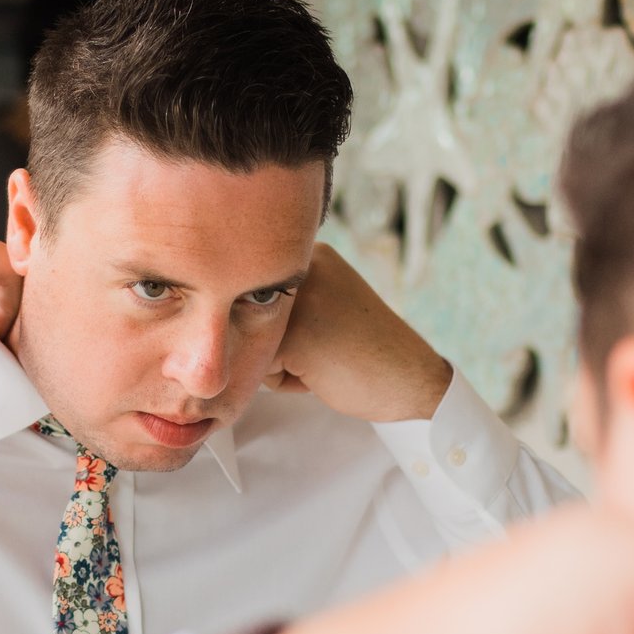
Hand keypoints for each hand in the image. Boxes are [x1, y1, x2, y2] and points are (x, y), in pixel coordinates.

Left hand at [264, 244, 453, 422]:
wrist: (411, 378)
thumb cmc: (365, 349)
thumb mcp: (325, 302)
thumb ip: (286, 297)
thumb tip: (221, 313)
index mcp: (312, 252)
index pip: (257, 293)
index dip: (285, 325)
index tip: (324, 330)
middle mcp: (303, 267)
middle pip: (250, 315)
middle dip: (279, 341)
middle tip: (327, 345)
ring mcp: (300, 300)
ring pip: (252, 340)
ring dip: (280, 360)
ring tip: (324, 358)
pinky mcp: (295, 336)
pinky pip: (260, 366)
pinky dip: (286, 380)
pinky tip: (323, 372)